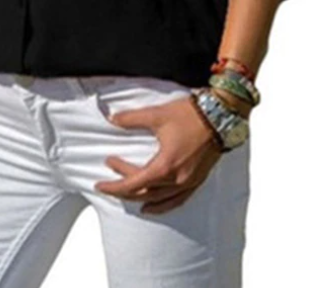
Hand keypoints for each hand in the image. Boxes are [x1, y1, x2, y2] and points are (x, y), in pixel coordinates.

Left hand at [93, 92, 222, 214]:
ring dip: (140, 197)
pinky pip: (177, 200)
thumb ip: (132, 119)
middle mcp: (177, 179)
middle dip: (123, 187)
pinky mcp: (198, 180)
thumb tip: (113, 119)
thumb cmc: (191, 115)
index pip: (133, 183)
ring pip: (159, 199)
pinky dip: (162, 205)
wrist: (221, 116)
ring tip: (126, 194)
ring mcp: (189, 182)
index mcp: (165, 166)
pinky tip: (153, 205)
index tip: (100, 185)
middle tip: (108, 176)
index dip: (114, 186)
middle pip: (144, 191)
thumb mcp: (157, 114)